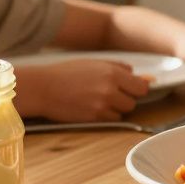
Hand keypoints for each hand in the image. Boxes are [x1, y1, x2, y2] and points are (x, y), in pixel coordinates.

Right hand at [30, 60, 148, 121]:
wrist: (43, 88)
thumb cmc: (67, 73)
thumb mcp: (95, 63)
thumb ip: (119, 68)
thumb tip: (141, 75)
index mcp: (112, 73)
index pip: (141, 87)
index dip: (137, 88)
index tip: (131, 89)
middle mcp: (110, 90)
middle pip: (133, 102)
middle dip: (125, 99)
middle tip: (111, 94)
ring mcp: (102, 105)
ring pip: (123, 112)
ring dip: (116, 108)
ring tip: (100, 100)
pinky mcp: (93, 118)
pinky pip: (111, 120)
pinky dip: (106, 116)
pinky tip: (93, 108)